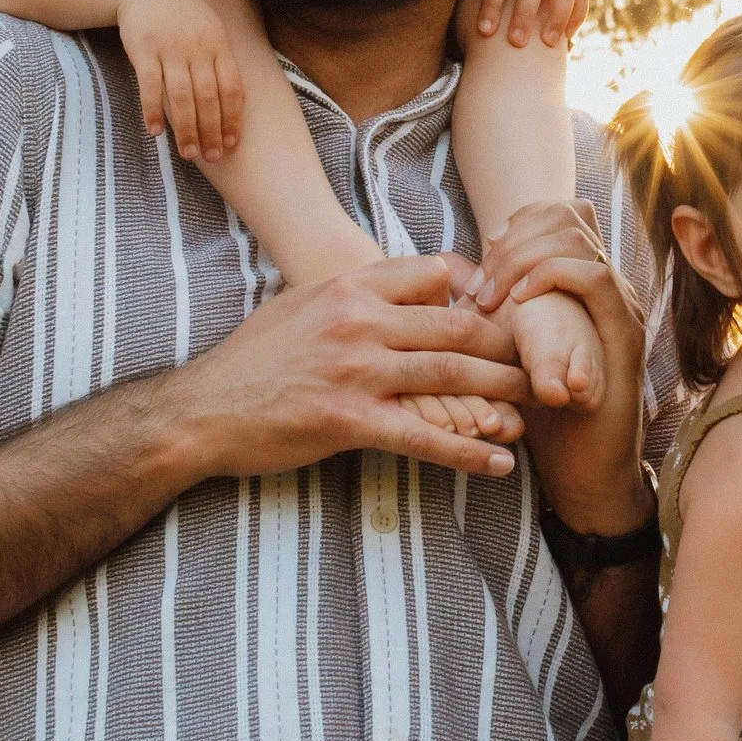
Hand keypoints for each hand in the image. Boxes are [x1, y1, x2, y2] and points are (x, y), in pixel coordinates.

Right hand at [114, 0, 246, 162]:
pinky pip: (150, 86)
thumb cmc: (182, 12)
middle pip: (208, 98)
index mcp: (219, 45)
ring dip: (186, 129)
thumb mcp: (211, 27)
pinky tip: (155, 131)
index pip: (232, 89)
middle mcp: (198, 48)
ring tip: (188, 153)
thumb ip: (221, 60)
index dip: (233, 119)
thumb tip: (232, 99)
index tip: (232, 144)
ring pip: (182, 97)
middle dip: (212, 131)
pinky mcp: (144, 50)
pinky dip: (153, 110)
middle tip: (212, 156)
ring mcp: (170, 49)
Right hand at [183, 257, 528, 481]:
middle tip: (537, 362)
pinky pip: (425, 437)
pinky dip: (469, 453)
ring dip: (501, 393)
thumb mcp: (302, 304)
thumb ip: (354, 294)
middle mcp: (360, 321)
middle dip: (504, 344)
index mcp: (350, 287)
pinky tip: (499, 466)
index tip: (499, 314)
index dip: (473, 293)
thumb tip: (399, 286)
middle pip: (457, 324)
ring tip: (532, 407)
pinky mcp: (350, 421)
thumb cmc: (253, 359)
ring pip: (452, 375)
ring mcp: (357, 370)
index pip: (435, 274)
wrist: (204, 412)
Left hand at [477, 198, 642, 458]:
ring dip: (525, 255)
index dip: (519, 221)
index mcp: (586, 285)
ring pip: (578, 237)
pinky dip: (552, 275)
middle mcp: (609, 287)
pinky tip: (520, 299)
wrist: (583, 470)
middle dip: (514, 236)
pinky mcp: (624, 335)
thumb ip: (491, 308)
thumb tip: (447, 268)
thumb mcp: (509, 348)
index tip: (485, 252)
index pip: (560, 213)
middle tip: (482, 278)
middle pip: (567, 215)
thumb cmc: (542, 415)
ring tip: (494, 292)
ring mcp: (621, 307)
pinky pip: (595, 278)